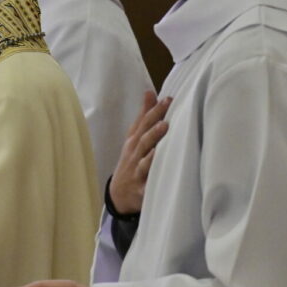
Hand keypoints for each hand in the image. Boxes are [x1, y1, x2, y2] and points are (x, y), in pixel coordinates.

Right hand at [109, 91, 171, 214]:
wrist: (119, 194)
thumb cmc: (131, 160)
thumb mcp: (134, 137)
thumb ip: (144, 116)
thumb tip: (150, 93)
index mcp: (134, 141)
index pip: (144, 124)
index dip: (155, 111)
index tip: (168, 99)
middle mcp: (135, 155)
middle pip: (144, 140)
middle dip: (154, 129)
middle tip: (166, 119)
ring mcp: (137, 172)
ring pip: (145, 162)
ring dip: (152, 153)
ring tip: (161, 145)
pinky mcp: (142, 190)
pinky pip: (147, 186)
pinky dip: (151, 182)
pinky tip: (158, 176)